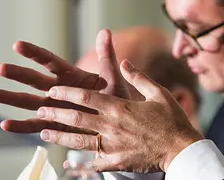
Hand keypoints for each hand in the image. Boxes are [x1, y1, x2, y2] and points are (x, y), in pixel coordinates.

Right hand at [0, 29, 130, 133]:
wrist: (120, 120)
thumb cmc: (116, 97)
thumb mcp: (113, 77)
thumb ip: (107, 56)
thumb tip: (105, 32)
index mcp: (71, 76)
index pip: (50, 61)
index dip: (34, 53)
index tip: (18, 45)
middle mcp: (59, 90)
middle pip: (35, 80)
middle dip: (18, 74)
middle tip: (1, 68)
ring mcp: (55, 108)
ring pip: (29, 102)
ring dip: (11, 99)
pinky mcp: (54, 125)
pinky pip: (35, 126)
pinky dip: (20, 127)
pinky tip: (5, 124)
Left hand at [37, 60, 202, 172]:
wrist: (182, 149)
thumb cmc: (173, 120)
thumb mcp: (159, 93)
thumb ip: (138, 77)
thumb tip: (124, 62)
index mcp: (120, 108)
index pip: (86, 97)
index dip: (67, 93)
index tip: (54, 91)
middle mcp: (112, 127)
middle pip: (76, 118)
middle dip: (55, 113)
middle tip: (41, 110)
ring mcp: (113, 146)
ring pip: (79, 141)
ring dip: (60, 136)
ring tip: (45, 133)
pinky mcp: (117, 161)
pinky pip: (94, 162)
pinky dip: (80, 162)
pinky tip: (69, 161)